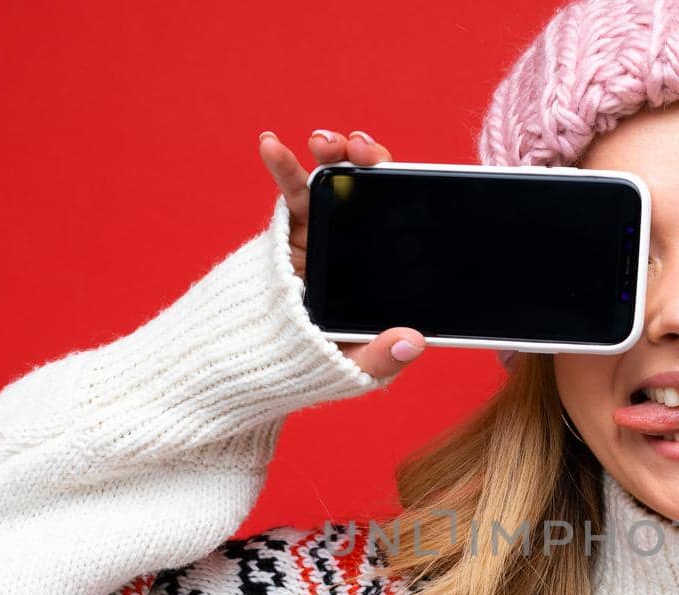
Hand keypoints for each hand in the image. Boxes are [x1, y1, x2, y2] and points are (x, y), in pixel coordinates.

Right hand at [259, 128, 425, 377]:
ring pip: (335, 182)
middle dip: (368, 162)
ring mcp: (327, 230)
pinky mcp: (293, 229)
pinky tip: (270, 144)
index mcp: (386, 267)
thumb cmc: (321, 365)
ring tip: (323, 142)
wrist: (264, 364)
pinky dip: (282, 165)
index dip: (405, 192)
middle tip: (360, 150)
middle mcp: (360, 241)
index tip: (398, 175)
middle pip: (371, 190)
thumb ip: (383, 358)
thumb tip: (413, 342)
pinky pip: (291, 192)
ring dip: (331, 155)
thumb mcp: (358, 368)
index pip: (404, 220)